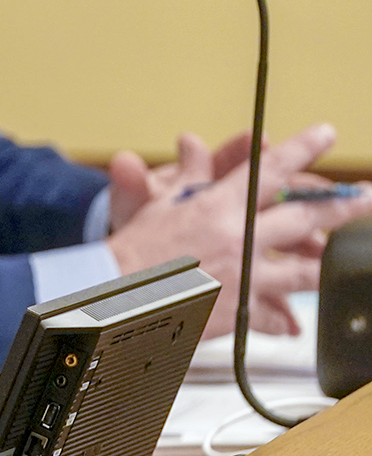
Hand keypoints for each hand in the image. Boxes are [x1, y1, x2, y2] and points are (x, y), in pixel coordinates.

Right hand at [105, 122, 371, 336]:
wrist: (110, 295)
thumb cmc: (129, 250)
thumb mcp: (158, 204)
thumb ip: (187, 177)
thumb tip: (193, 143)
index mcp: (218, 207)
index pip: (268, 169)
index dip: (301, 148)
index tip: (326, 133)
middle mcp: (238, 239)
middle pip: (303, 217)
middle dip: (342, 205)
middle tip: (369, 196)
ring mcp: (243, 276)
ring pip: (302, 270)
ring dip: (328, 262)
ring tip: (352, 256)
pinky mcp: (237, 310)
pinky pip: (272, 315)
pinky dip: (283, 319)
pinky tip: (295, 322)